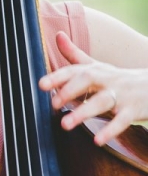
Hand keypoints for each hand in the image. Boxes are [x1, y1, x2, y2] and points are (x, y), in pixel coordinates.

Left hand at [39, 31, 147, 145]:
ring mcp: (121, 94)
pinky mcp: (134, 110)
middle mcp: (106, 79)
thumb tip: (57, 35)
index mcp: (95, 69)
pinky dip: (110, 130)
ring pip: (102, 101)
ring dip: (83, 112)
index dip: (57, 76)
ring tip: (65, 125)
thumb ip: (74, 54)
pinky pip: (122, 120)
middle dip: (69, 90)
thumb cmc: (117, 78)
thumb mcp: (96, 65)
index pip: (73, 70)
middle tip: (53, 104)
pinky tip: (97, 140)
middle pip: (87, 80)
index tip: (41, 85)